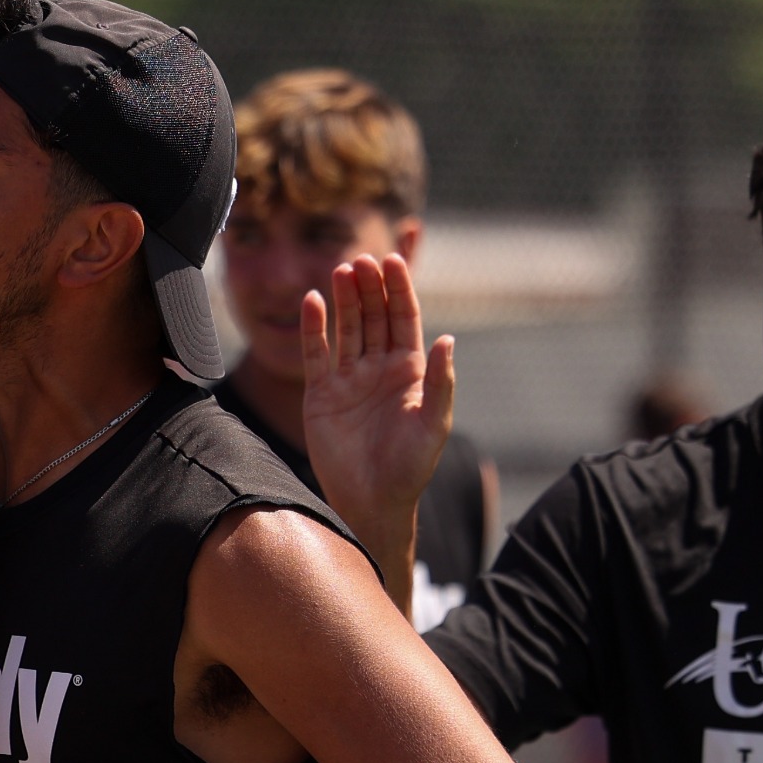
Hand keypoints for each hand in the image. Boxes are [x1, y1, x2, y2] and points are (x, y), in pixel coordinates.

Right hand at [301, 254, 453, 532]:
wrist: (372, 502)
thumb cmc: (410, 467)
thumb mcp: (434, 424)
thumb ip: (441, 382)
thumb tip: (448, 340)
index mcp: (411, 371)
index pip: (404, 318)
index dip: (399, 289)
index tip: (392, 260)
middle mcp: (379, 368)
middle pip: (374, 316)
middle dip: (370, 288)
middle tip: (362, 260)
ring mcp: (349, 379)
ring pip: (346, 328)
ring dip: (345, 299)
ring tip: (342, 271)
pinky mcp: (321, 393)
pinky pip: (316, 353)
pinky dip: (314, 328)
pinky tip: (314, 301)